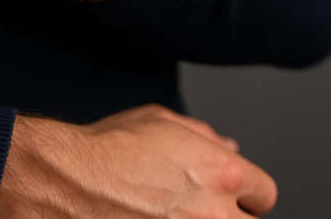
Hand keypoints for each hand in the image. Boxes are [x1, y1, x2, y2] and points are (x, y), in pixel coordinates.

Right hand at [0, 104, 276, 217]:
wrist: (66, 184)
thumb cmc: (109, 149)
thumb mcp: (160, 121)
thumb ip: (203, 134)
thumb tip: (228, 145)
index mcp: (220, 172)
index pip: (264, 192)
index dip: (247, 191)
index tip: (234, 194)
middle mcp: (214, 213)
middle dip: (232, 216)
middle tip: (203, 207)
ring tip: (177, 215)